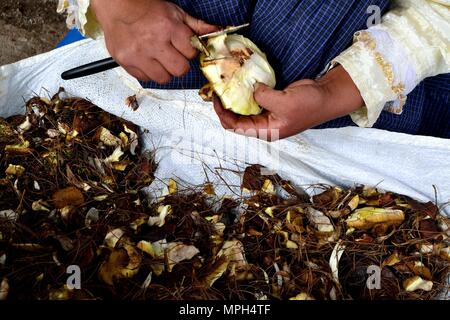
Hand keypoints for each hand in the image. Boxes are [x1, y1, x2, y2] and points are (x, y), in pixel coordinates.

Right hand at [91, 0, 216, 82]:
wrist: (117, 6)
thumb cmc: (147, 9)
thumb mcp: (175, 13)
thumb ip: (196, 25)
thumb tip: (216, 32)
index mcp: (169, 28)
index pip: (191, 52)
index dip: (189, 51)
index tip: (183, 47)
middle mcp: (154, 43)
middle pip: (179, 69)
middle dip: (179, 64)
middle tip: (172, 55)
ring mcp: (139, 55)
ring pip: (163, 78)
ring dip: (164, 71)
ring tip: (159, 59)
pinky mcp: (127, 62)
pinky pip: (146, 78)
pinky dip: (149, 72)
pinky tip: (147, 60)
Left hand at [213, 65, 364, 139]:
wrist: (326, 96)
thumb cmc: (309, 106)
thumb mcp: (284, 102)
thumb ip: (263, 96)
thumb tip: (252, 88)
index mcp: (266, 131)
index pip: (236, 127)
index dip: (223, 115)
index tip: (215, 100)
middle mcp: (264, 125)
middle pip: (236, 119)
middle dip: (225, 107)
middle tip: (216, 91)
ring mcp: (267, 114)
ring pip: (243, 109)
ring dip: (234, 99)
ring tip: (224, 85)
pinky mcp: (271, 103)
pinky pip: (253, 99)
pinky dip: (245, 92)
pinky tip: (239, 82)